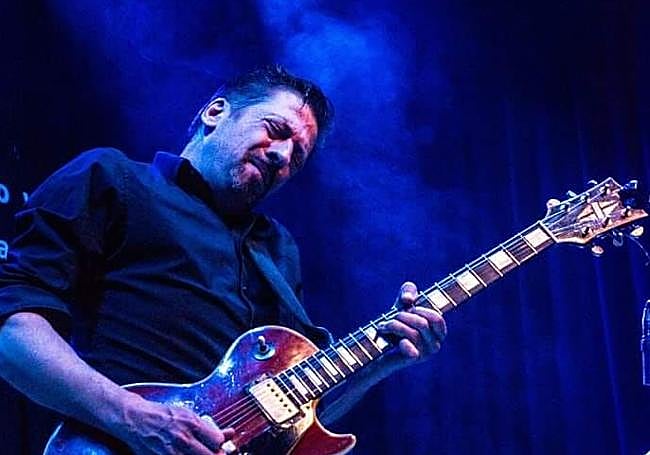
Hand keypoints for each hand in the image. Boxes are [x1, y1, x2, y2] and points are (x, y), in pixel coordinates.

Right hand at [114, 394, 234, 454]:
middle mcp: (183, 438)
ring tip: (196, 452)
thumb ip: (210, 426)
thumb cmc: (162, 415)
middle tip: (209, 452)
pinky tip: (185, 454)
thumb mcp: (188, 414)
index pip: (217, 441)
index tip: (215, 444)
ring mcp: (172, 452)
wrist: (135, 418)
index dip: (219, 444)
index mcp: (191, 424)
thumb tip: (230, 433)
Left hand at [378, 281, 446, 366]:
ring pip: (412, 333)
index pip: (436, 318)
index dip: (420, 310)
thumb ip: (409, 291)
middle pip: (422, 324)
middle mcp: (435, 344)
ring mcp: (426, 354)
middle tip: (392, 317)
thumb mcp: (403, 302)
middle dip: (402, 315)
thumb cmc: (396, 322)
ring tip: (384, 325)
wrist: (379, 347)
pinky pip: (409, 346)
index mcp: (438, 332)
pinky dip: (398, 339)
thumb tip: (408, 300)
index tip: (407, 309)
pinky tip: (393, 341)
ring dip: (393, 325)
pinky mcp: (413, 360)